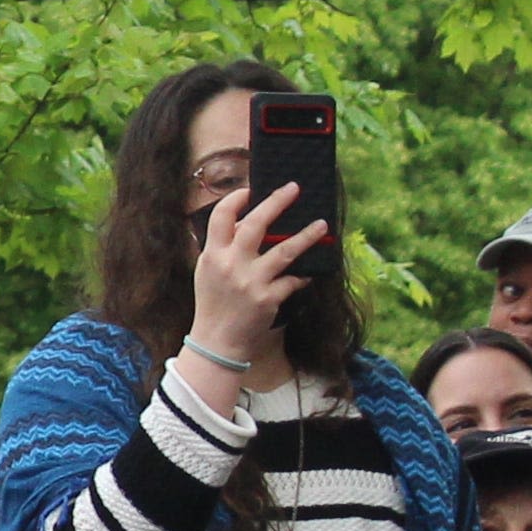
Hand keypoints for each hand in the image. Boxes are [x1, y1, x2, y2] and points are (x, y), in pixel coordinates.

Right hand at [184, 179, 322, 372]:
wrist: (217, 342)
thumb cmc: (213, 303)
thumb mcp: (208, 271)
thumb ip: (224, 247)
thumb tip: (248, 222)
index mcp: (213, 254)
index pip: (222, 216)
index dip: (237, 198)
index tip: (251, 189)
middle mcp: (232, 264)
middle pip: (256, 224)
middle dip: (277, 202)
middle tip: (295, 188)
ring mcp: (251, 282)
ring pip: (285, 250)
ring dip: (307, 236)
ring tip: (322, 226)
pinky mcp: (268, 299)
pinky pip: (293, 280)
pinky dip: (303, 275)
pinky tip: (310, 272)